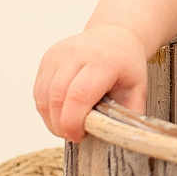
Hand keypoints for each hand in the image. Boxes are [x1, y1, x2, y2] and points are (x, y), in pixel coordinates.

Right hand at [33, 23, 148, 142]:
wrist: (115, 36)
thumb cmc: (126, 65)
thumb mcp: (137, 88)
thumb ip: (129, 114)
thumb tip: (119, 139)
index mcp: (103, 62)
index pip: (79, 95)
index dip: (73, 122)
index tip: (79, 136)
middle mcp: (77, 54)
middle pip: (56, 97)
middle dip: (60, 124)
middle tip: (73, 135)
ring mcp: (58, 54)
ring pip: (43, 96)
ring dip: (51, 119)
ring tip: (67, 126)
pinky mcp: (47, 58)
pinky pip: (39, 91)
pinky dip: (46, 108)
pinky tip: (61, 113)